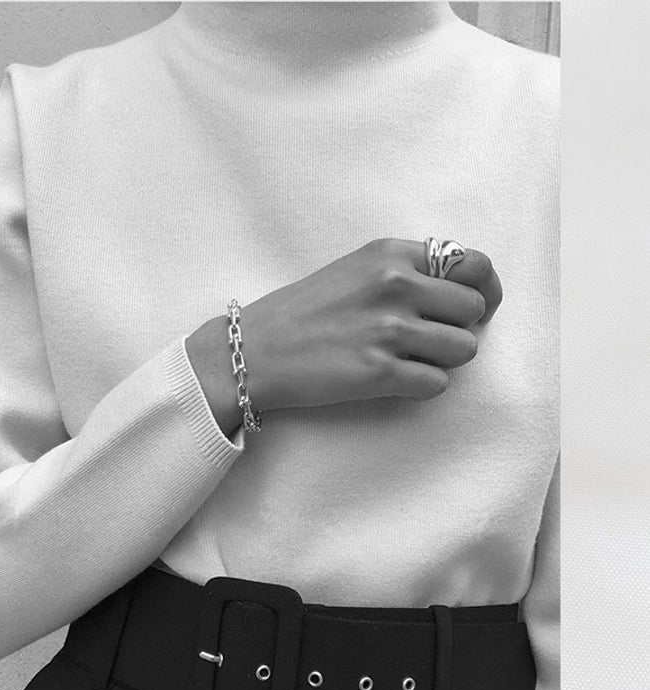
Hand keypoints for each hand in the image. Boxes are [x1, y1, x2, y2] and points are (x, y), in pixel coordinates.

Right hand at [187, 237, 502, 432]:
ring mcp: (389, 330)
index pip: (474, 264)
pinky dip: (422, 386)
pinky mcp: (379, 373)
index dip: (484, 290)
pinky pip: (437, 384)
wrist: (253, 352)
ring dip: (442, 360)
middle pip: (474, 310)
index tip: (475, 307)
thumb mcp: (354, 269)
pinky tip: (393, 380)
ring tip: (406, 360)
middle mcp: (395, 285)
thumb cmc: (301, 313)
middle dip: (458, 328)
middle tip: (427, 340)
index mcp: (391, 254)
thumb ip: (404, 271)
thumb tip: (460, 290)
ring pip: (464, 349)